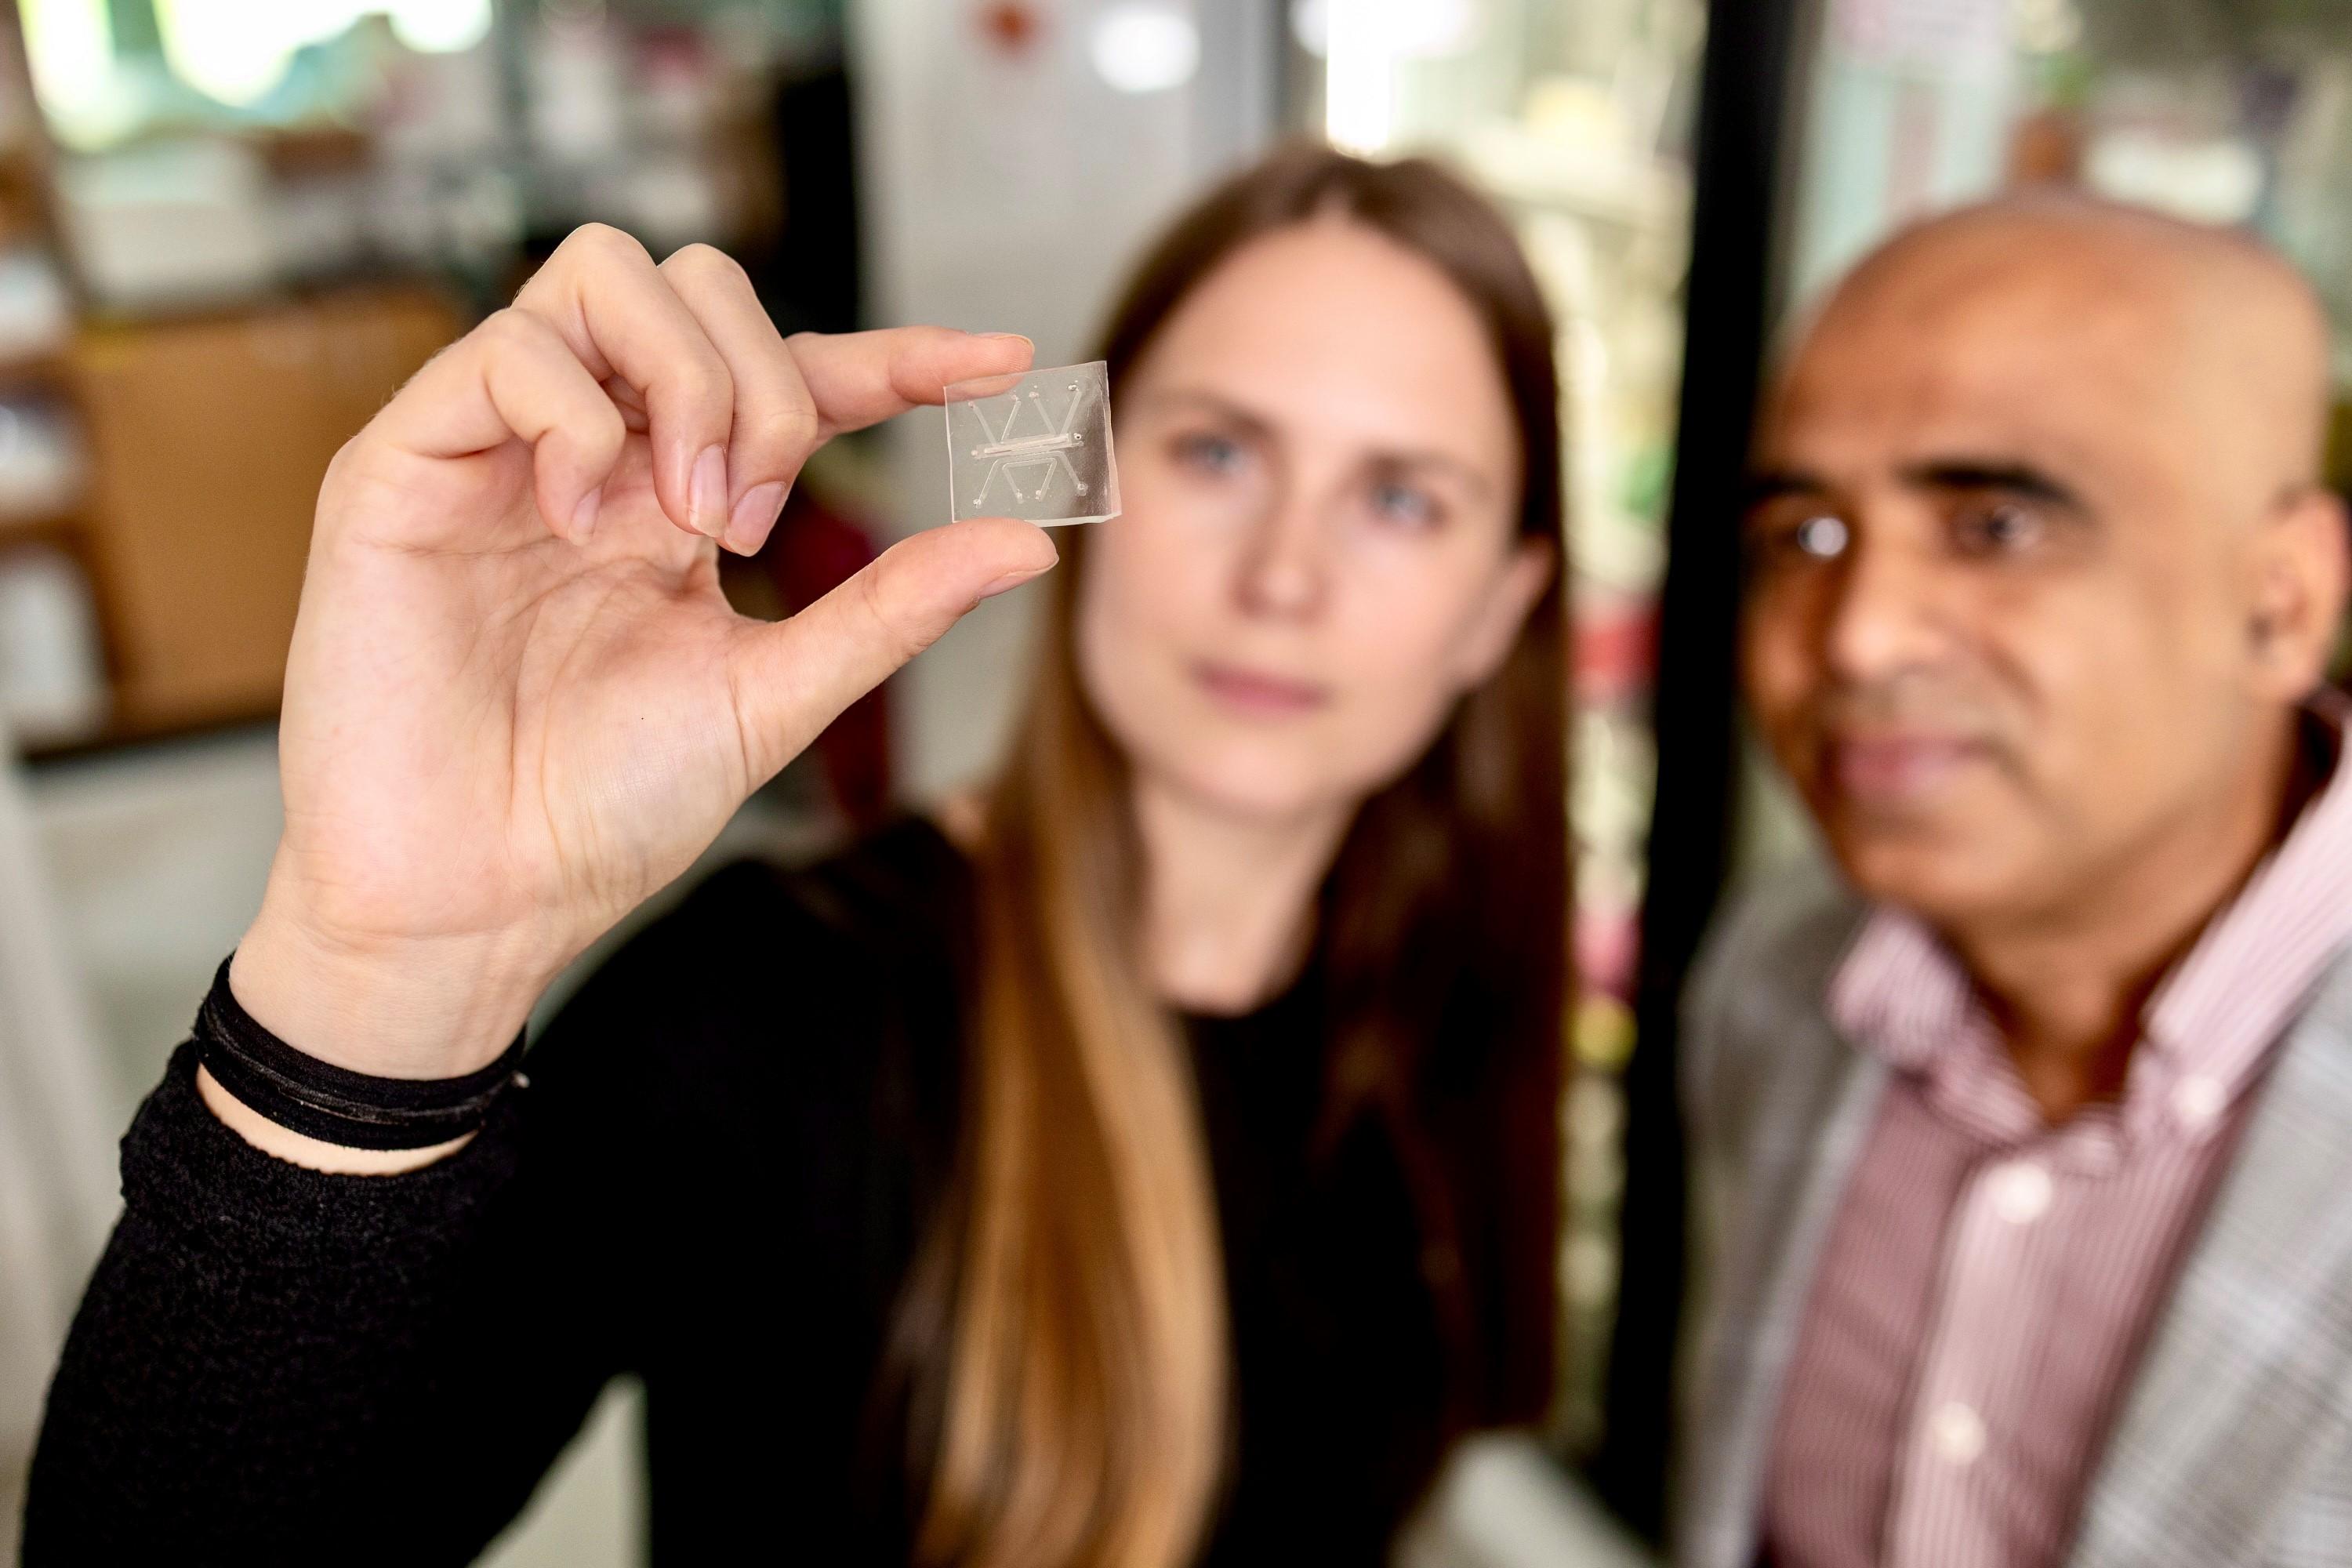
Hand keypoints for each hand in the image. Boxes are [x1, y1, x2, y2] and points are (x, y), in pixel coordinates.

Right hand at [229, 225, 1052, 1082]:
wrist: (477, 898)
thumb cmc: (605, 809)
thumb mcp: (777, 695)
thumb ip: (891, 609)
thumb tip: (1031, 541)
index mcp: (680, 497)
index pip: (799, 375)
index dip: (900, 355)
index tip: (1006, 364)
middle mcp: (597, 450)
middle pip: (700, 284)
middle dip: (767, 378)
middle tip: (753, 522)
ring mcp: (499, 446)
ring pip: (602, 272)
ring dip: (684, 380)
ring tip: (686, 518)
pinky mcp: (404, 462)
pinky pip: (505, 349)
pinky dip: (574, 417)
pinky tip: (583, 520)